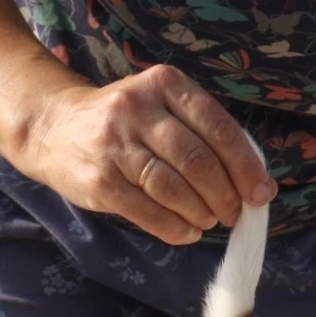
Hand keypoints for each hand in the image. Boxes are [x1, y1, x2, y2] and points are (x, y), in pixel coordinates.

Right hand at [18, 64, 275, 243]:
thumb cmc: (130, 124)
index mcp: (167, 84)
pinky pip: (147, 212)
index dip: (246, 167)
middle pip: (198, 161)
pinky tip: (188, 232)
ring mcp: (114, 143)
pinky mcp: (98, 179)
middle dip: (225, 195)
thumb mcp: (168, 110)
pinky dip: (175, 228)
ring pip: (173, 188)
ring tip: (210, 220)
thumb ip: (210, 138)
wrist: (53, 126)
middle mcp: (138, 108)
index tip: (261, 194)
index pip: (219, 129)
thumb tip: (260, 186)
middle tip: (234, 214)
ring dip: (202, 213)